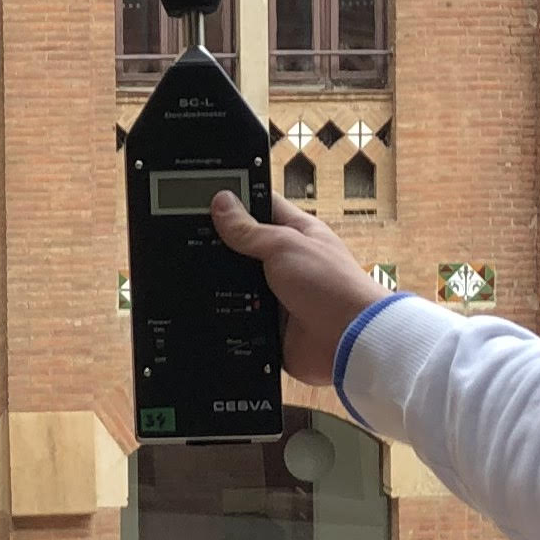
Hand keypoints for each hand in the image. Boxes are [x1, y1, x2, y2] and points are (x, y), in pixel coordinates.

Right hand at [208, 191, 384, 389]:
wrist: (348, 341)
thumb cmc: (333, 286)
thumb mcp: (284, 246)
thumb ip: (249, 229)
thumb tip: (221, 203)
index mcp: (297, 232)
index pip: (261, 206)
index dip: (235, 200)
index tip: (205, 198)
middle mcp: (287, 261)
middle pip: (245, 245)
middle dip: (223, 245)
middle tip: (191, 237)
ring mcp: (278, 292)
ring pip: (238, 281)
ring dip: (226, 281)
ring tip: (197, 272)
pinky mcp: (270, 322)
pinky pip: (241, 314)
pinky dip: (229, 312)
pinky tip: (211, 306)